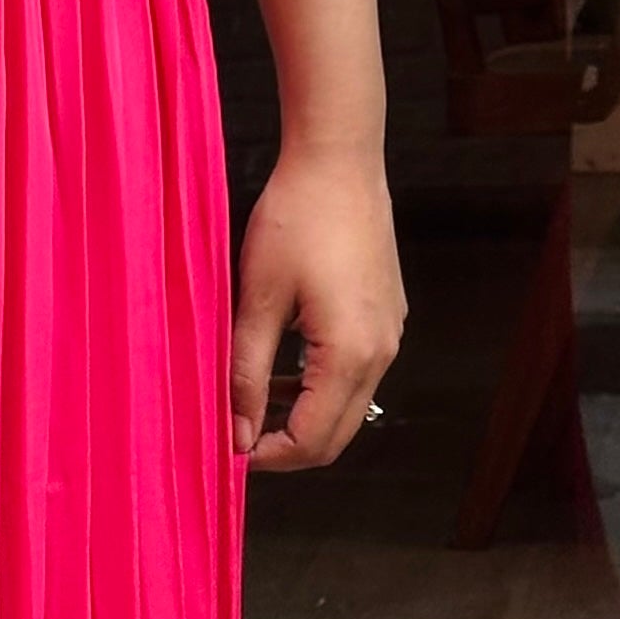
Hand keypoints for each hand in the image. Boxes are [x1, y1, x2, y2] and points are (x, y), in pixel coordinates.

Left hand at [230, 143, 404, 471]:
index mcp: (350, 354)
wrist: (339, 161)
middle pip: (337, 436)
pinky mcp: (387, 319)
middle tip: (238, 433)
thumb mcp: (257, 301)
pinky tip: (282, 367)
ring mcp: (390, 336)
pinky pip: (357, 376)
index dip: (268, 457)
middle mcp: (382, 352)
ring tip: (253, 400)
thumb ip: (247, 374)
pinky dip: (320, 387)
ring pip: (349, 408)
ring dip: (303, 417)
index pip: (313, 441)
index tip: (229, 451)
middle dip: (287, 446)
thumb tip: (238, 433)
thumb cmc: (297, 218)